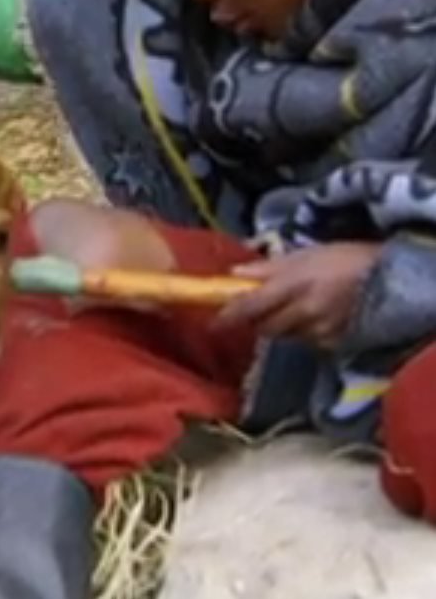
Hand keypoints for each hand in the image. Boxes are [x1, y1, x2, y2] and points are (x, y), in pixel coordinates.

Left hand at [213, 241, 381, 348]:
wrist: (386, 275)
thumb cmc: (341, 258)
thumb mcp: (302, 255)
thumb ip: (266, 268)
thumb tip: (233, 275)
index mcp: (292, 284)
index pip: (250, 306)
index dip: (229, 316)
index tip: (212, 323)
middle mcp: (303, 311)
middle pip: (264, 327)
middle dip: (255, 320)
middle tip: (256, 309)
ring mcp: (320, 330)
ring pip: (284, 336)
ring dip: (279, 326)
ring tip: (291, 308)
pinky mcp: (333, 343)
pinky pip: (305, 342)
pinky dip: (301, 333)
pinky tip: (311, 317)